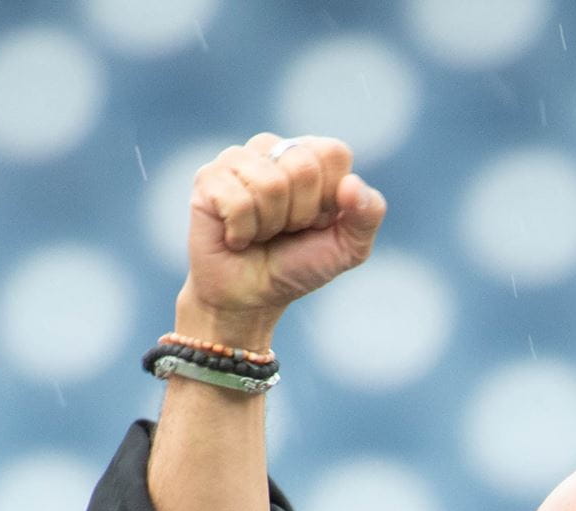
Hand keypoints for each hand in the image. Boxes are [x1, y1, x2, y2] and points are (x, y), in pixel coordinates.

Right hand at [179, 132, 386, 347]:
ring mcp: (237, 159)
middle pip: (303, 167)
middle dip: (300, 214)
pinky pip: (238, 201)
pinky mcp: (207, 179)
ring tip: (260, 233)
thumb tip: (352, 184)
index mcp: (311, 155)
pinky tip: (236, 236)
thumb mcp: (347, 248)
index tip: (316, 221)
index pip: (334, 153)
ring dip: (270, 225)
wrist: (251, 298)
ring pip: (271, 184)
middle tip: (285, 230)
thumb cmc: (298, 266)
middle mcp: (273, 148)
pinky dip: (243, 232)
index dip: (330, 198)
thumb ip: (367, 215)